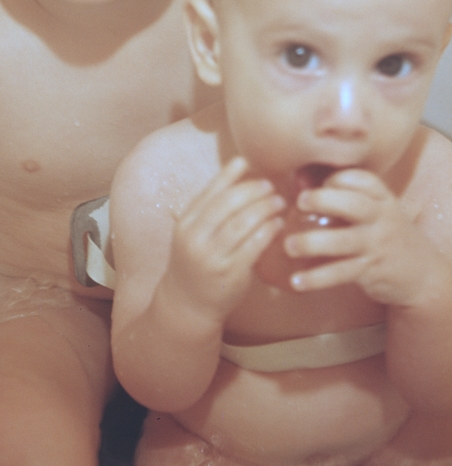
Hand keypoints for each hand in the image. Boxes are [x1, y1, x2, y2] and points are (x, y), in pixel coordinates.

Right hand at [165, 157, 284, 322]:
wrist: (188, 303)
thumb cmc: (195, 263)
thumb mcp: (191, 234)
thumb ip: (208, 211)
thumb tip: (235, 179)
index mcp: (186, 224)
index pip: (208, 192)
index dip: (228, 174)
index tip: (245, 161)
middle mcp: (196, 238)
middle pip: (227, 204)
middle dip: (251, 190)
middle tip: (269, 184)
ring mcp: (213, 257)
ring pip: (243, 223)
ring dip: (264, 208)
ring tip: (278, 201)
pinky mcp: (231, 273)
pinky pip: (254, 246)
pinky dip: (269, 231)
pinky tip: (278, 224)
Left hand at [284, 168, 439, 304]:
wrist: (421, 272)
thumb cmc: (384, 233)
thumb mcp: (376, 211)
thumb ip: (344, 197)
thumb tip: (297, 183)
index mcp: (382, 199)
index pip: (363, 180)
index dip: (338, 179)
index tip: (318, 184)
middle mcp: (381, 218)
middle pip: (355, 205)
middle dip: (325, 200)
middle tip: (300, 202)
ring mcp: (376, 244)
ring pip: (344, 241)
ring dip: (314, 243)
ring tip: (289, 245)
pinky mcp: (370, 270)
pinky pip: (341, 272)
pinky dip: (317, 277)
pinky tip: (297, 281)